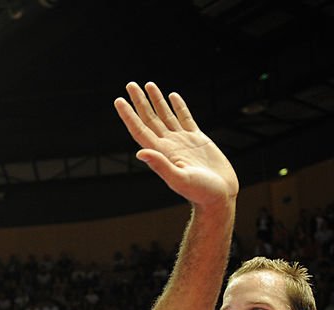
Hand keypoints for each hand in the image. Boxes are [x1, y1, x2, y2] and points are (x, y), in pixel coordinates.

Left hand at [115, 82, 238, 208]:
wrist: (220, 196)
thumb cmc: (200, 192)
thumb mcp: (179, 179)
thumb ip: (161, 165)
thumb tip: (141, 153)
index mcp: (161, 152)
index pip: (139, 129)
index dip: (128, 115)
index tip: (118, 100)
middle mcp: (168, 145)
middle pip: (149, 118)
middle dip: (139, 101)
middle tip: (130, 84)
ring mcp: (182, 141)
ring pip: (166, 115)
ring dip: (156, 101)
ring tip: (149, 85)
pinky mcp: (198, 140)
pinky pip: (185, 118)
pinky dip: (178, 106)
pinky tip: (172, 96)